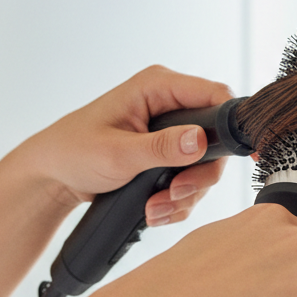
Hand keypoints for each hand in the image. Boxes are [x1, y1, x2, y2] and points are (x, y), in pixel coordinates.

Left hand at [12, 66, 233, 225]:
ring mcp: (170, 129)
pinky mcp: (167, 152)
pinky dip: (176, 199)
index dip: (233, 123)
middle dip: (198, 175)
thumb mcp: (117, 153)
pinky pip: (189, 177)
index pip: (214, 94)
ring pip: (204, 163)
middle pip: (215, 137)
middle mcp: (169, 104)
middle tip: (176, 195)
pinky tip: (154, 210)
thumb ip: (161, 148)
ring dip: (185, 193)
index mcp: (157, 87)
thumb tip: (200, 140)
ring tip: (154, 209)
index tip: (245, 154)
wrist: (52, 175)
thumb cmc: (73, 151)